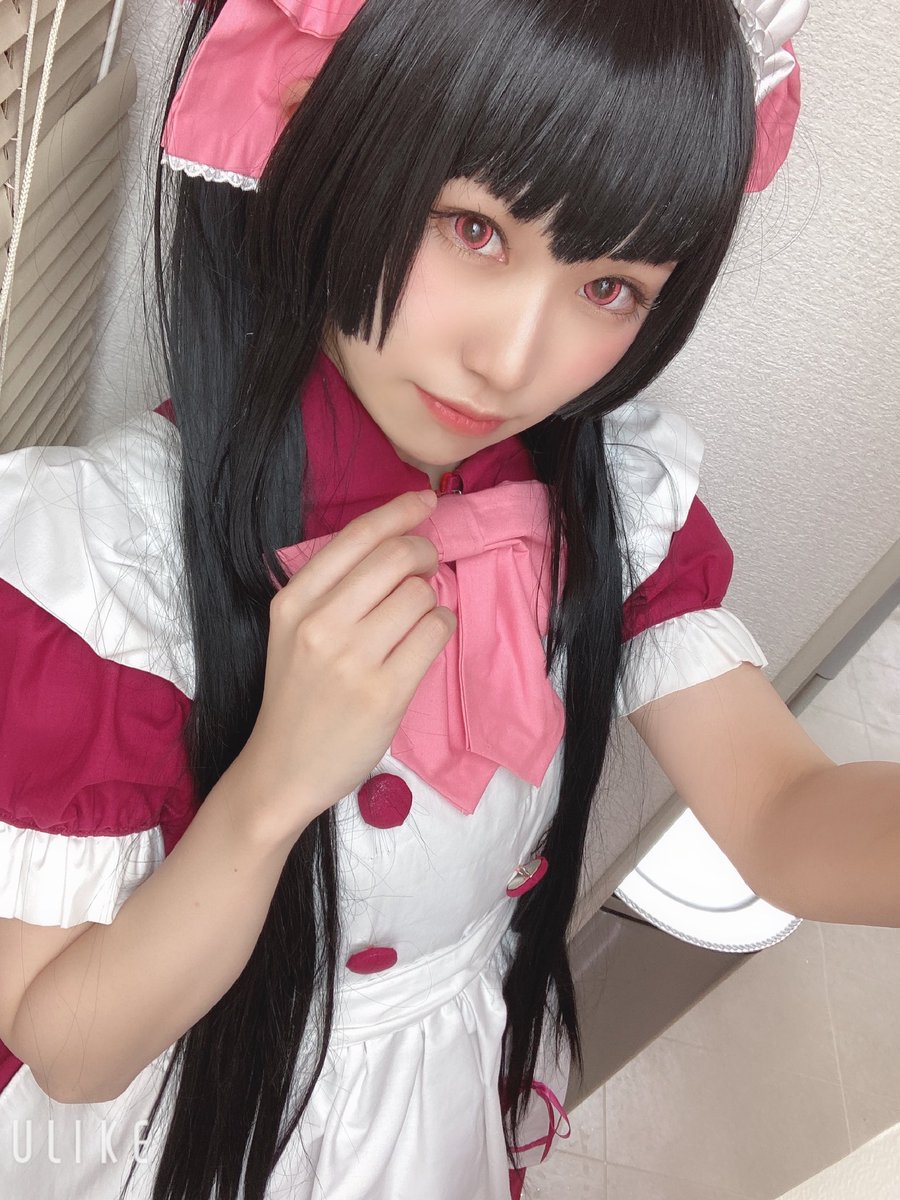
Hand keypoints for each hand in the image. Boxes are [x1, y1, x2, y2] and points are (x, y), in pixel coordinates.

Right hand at [230, 490, 454, 838]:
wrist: (282, 769)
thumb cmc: (296, 696)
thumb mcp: (292, 631)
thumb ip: (333, 589)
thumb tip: (398, 541)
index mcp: (293, 602)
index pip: (356, 536)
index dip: (398, 510)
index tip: (425, 499)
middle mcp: (319, 623)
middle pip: (396, 557)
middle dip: (423, 552)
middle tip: (427, 565)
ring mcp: (352, 659)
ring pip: (420, 594)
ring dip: (431, 598)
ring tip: (417, 618)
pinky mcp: (385, 692)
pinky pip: (435, 632)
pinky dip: (441, 628)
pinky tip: (425, 640)